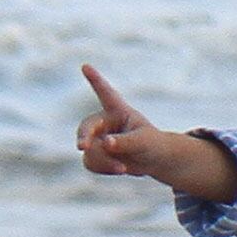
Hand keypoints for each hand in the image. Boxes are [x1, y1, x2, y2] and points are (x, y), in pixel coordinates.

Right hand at [76, 64, 236, 195]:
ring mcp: (98, 138)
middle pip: (87, 127)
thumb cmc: (152, 144)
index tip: (86, 66)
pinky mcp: (96, 154)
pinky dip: (104, 169)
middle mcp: (104, 121)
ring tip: (123, 168)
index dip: (96, 80)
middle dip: (84, 136)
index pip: (106, 93)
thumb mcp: (143, 141)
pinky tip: (119, 169)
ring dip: (103, 161)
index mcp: (118, 110)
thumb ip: (126, 142)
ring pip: (89, 149)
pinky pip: (90, 162)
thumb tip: (106, 144)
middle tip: (82, 146)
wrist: (153, 160)